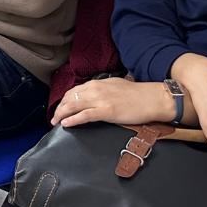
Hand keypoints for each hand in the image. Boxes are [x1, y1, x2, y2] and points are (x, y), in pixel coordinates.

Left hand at [52, 78, 174, 127]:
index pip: (74, 91)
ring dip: (61, 114)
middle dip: (59, 108)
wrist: (152, 98)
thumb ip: (101, 90)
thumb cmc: (136, 94)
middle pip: (70, 98)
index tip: (60, 107)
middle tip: (54, 117)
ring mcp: (100, 100)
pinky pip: (84, 115)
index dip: (64, 100)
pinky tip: (66, 123)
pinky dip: (73, 119)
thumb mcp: (114, 86)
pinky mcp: (106, 111)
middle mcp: (95, 89)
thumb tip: (93, 95)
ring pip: (73, 106)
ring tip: (55, 121)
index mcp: (97, 83)